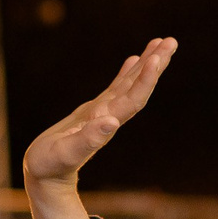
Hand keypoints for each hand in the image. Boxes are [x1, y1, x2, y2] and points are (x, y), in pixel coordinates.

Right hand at [22, 38, 176, 218]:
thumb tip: (112, 122)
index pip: (132, 99)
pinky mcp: (92, 112)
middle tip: (171, 42)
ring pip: (129, 84)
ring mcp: (102, 113)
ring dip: (147, 64)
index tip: (156, 58)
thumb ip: (88, 140)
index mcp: (104, 124)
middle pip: (138, 88)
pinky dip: (127, 73)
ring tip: (162, 43)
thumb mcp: (66, 153)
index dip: (145, 80)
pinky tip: (136, 58)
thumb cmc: (50, 166)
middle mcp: (109, 116)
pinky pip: (115, 87)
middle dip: (155, 65)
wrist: (46, 177)